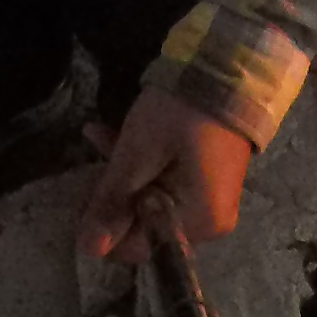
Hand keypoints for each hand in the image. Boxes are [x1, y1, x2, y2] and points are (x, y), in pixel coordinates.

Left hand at [74, 87, 253, 264]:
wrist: (228, 67)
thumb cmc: (182, 113)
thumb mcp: (138, 153)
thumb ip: (112, 202)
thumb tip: (88, 250)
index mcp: (199, 223)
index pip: (139, 246)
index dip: (107, 221)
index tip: (88, 187)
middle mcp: (209, 222)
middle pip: (145, 221)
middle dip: (113, 190)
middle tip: (91, 155)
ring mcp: (210, 199)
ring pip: (152, 196)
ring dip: (122, 169)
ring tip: (95, 132)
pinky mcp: (207, 177)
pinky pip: (168, 181)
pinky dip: (142, 161)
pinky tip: (110, 133)